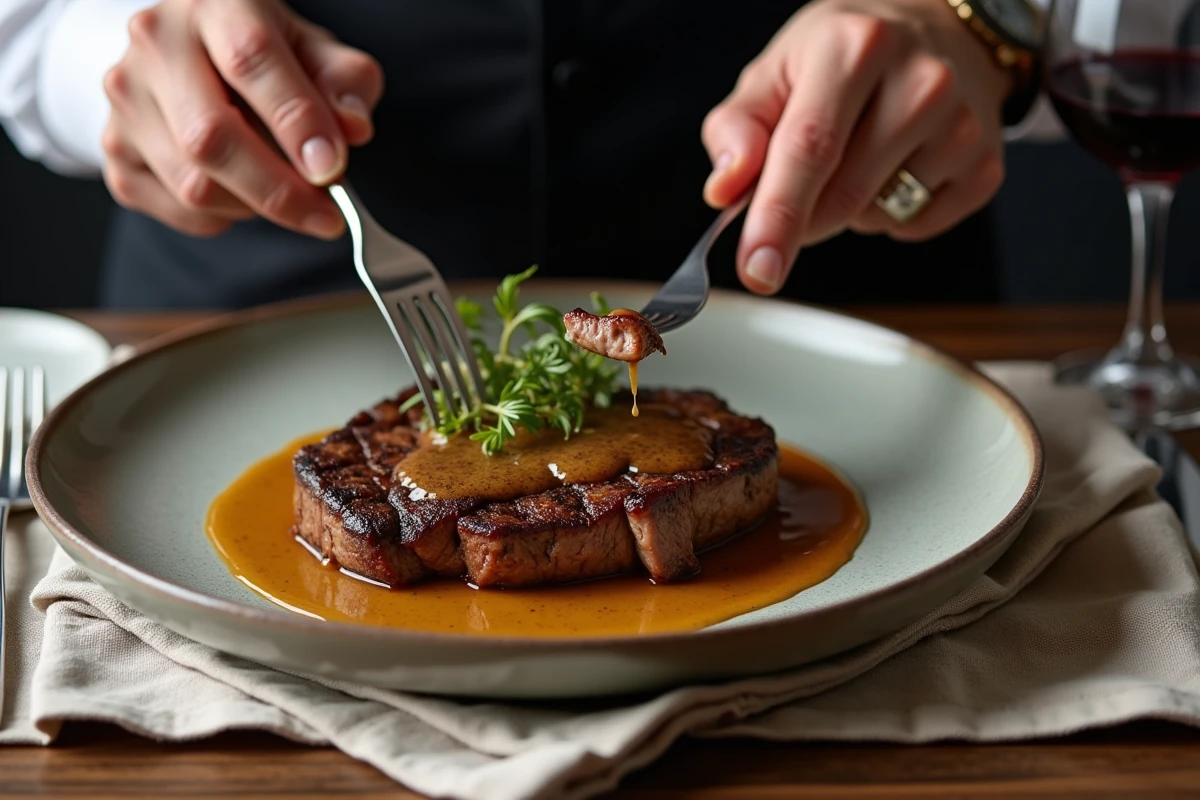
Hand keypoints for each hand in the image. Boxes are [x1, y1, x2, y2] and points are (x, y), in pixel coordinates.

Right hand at [101, 0, 382, 238]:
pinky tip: (243, 194)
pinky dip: (224, 218)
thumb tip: (353, 127)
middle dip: (279, 191)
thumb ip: (344, 83)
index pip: (251, 60)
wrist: (188, 54)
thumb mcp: (314, 52)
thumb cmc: (262, 54)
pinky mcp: (114, 149)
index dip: (296, 121)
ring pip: (193, 185)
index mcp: (216, 5)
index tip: (332, 168)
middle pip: (210, 138)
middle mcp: (157, 44)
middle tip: (327, 216)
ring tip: (285, 192)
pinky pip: (177, 209)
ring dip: (255, 207)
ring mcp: (126, 98)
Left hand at [702, 0, 1010, 293]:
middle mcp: (921, 81)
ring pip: (874, 218)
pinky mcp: (985, 168)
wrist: (940, 32)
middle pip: (839, 196)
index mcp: (856, 47)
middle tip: (797, 183)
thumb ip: (737, 128)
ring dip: (847, 209)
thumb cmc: (846, 55)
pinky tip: (894, 167)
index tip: (758, 268)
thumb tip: (726, 188)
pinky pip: (911, 229)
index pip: (809, 148)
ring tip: (860, 150)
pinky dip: (888, 215)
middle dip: (802, 216)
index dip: (778, 217)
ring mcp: (962, 126)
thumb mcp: (777, 71)